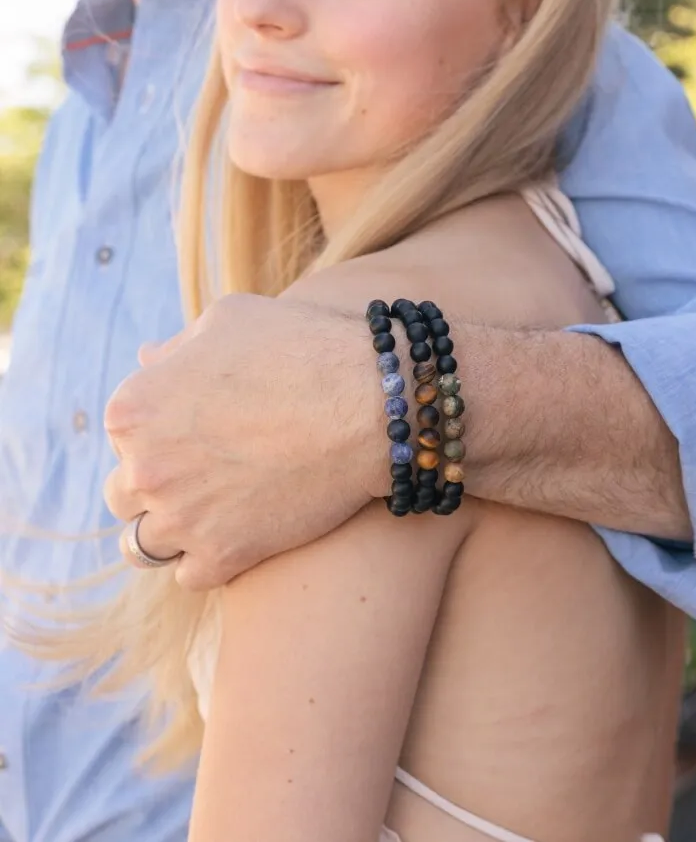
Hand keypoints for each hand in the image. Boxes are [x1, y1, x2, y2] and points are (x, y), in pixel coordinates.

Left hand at [104, 294, 380, 589]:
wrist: (372, 403)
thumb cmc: (304, 348)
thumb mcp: (229, 321)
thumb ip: (178, 347)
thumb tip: (148, 361)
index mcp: (134, 408)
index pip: (122, 436)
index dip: (161, 432)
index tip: (200, 430)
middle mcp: (145, 467)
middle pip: (123, 493)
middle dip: (159, 483)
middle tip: (207, 472)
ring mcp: (182, 518)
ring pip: (143, 545)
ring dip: (170, 531)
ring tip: (210, 514)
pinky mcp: (224, 557)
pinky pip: (189, 575)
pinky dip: (208, 560)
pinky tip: (238, 535)